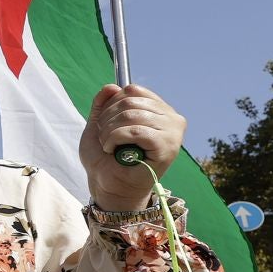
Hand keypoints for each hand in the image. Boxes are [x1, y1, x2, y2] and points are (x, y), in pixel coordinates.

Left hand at [80, 84, 184, 210]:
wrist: (108, 185)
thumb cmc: (105, 157)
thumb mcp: (99, 124)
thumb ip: (104, 104)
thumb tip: (112, 86)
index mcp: (159, 110)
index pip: (133, 91)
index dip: (111, 104)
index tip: (104, 123)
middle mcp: (172, 118)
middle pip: (130, 101)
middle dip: (106, 119)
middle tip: (103, 138)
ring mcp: (173, 132)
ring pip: (131, 114)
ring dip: (109, 131)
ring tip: (107, 145)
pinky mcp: (168, 146)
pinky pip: (136, 130)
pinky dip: (116, 138)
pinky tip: (112, 150)